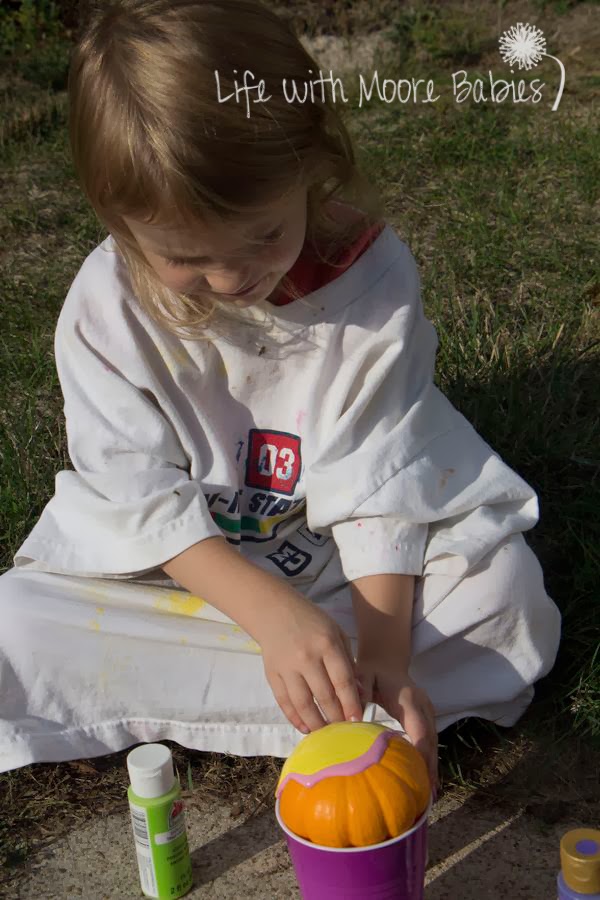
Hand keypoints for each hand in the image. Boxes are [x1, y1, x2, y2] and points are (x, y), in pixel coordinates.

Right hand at [257, 592, 362, 733]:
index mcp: (326, 644)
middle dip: (336, 718)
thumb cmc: (311, 622)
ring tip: (326, 734)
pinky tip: (305, 727)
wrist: (273, 610)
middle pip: (324, 696)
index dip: (351, 704)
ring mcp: (287, 667)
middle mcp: (306, 657)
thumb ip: (348, 661)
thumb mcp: (336, 633)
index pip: (342, 681)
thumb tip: (358, 693)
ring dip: (316, 723)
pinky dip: (294, 718)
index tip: (358, 721)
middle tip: (344, 732)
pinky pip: (284, 702)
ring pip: (303, 704)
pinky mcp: (272, 674)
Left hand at [357, 657, 438, 792]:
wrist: (386, 661)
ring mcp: (427, 713)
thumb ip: (359, 686)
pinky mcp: (425, 720)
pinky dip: (428, 761)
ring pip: (433, 743)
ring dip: (432, 766)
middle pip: (430, 739)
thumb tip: (353, 710)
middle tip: (427, 792)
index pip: (418, 726)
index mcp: (409, 698)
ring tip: (429, 794)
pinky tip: (426, 781)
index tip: (418, 770)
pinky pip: (429, 742)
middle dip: (430, 765)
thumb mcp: (363, 673)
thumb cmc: (372, 670)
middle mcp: (423, 706)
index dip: (420, 748)